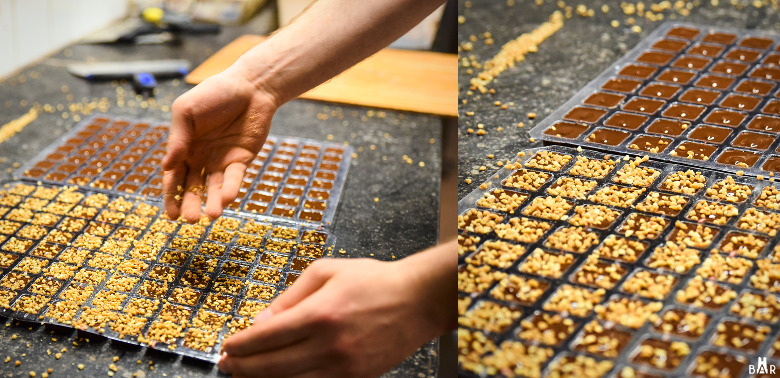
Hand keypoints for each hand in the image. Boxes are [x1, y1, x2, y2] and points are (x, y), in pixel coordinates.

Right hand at [163, 67, 279, 221]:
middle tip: (190, 219)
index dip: (170, 196)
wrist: (250, 86)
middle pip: (192, 187)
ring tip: (211, 214)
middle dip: (190, 203)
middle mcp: (200, 158)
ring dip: (213, 201)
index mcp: (182, 147)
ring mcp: (221, 160)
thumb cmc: (213, 93)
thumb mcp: (186, 111)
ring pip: (214, 187)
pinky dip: (231, 188)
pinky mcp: (241, 159)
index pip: (173, 177)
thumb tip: (165, 166)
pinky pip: (234, 177)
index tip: (171, 215)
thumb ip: (177, 138)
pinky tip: (227, 199)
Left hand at [218, 255, 452, 377]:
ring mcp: (344, 366)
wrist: (417, 301)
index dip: (241, 344)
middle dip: (243, 367)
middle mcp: (329, 344)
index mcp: (319, 313)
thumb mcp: (327, 272)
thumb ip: (290, 296)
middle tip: (227, 365)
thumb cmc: (374, 280)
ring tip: (246, 374)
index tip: (227, 346)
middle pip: (272, 366)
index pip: (267, 336)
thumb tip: (260, 321)